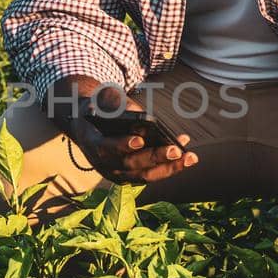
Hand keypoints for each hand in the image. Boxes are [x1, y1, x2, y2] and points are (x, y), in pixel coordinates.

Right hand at [50, 75, 197, 185]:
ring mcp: (116, 173)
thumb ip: (119, 108)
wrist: (87, 123)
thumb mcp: (104, 101)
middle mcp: (103, 164)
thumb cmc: (99, 108)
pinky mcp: (128, 176)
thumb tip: (145, 120)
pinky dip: (168, 167)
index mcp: (91, 142)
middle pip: (130, 165)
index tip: (140, 140)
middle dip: (155, 157)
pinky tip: (186, 157)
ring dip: (169, 167)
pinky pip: (150, 175)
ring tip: (190, 157)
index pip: (106, 148)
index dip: (122, 145)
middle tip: (175, 149)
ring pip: (144, 175)